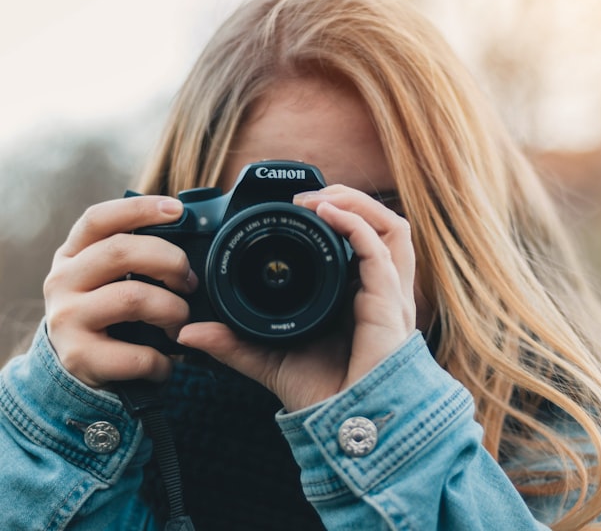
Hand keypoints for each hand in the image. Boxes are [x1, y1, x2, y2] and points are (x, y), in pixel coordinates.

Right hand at [44, 196, 196, 387]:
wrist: (75, 365)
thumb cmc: (108, 309)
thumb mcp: (111, 275)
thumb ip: (138, 251)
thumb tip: (190, 227)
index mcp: (73, 253)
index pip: (99, 219)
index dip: (139, 209)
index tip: (178, 210)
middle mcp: (62, 280)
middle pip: (121, 251)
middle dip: (171, 262)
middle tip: (190, 282)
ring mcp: (66, 318)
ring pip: (133, 298)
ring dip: (173, 311)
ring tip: (180, 323)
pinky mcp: (79, 357)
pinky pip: (137, 354)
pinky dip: (162, 360)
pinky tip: (166, 362)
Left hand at [176, 185, 416, 410]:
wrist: (347, 422)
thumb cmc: (322, 393)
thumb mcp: (267, 358)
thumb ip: (233, 343)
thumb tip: (188, 334)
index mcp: (357, 295)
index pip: (361, 243)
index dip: (338, 217)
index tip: (295, 209)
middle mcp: (378, 288)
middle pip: (383, 225)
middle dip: (350, 200)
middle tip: (308, 197)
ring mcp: (389, 292)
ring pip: (393, 226)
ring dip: (357, 203)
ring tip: (320, 198)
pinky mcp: (389, 300)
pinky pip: (381, 248)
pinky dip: (356, 222)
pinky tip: (327, 213)